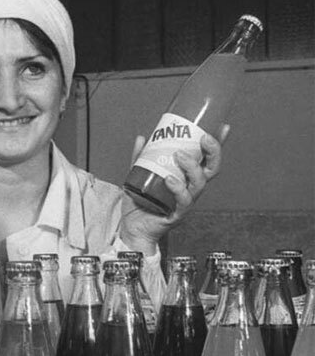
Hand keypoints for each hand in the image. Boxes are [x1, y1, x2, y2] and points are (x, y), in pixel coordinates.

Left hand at [119, 125, 229, 253]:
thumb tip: (142, 137)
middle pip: (211, 170)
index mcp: (187, 178)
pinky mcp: (177, 214)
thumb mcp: (139, 175)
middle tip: (203, 138)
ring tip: (180, 155)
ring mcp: (185, 202)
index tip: (223, 127)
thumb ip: (140, 158)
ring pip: (199, 184)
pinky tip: (170, 180)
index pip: (207, 160)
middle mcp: (191, 189)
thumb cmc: (140, 203)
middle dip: (213, 152)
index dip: (217, 145)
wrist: (132, 228)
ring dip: (193, 168)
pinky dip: (178, 189)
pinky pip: (183, 201)